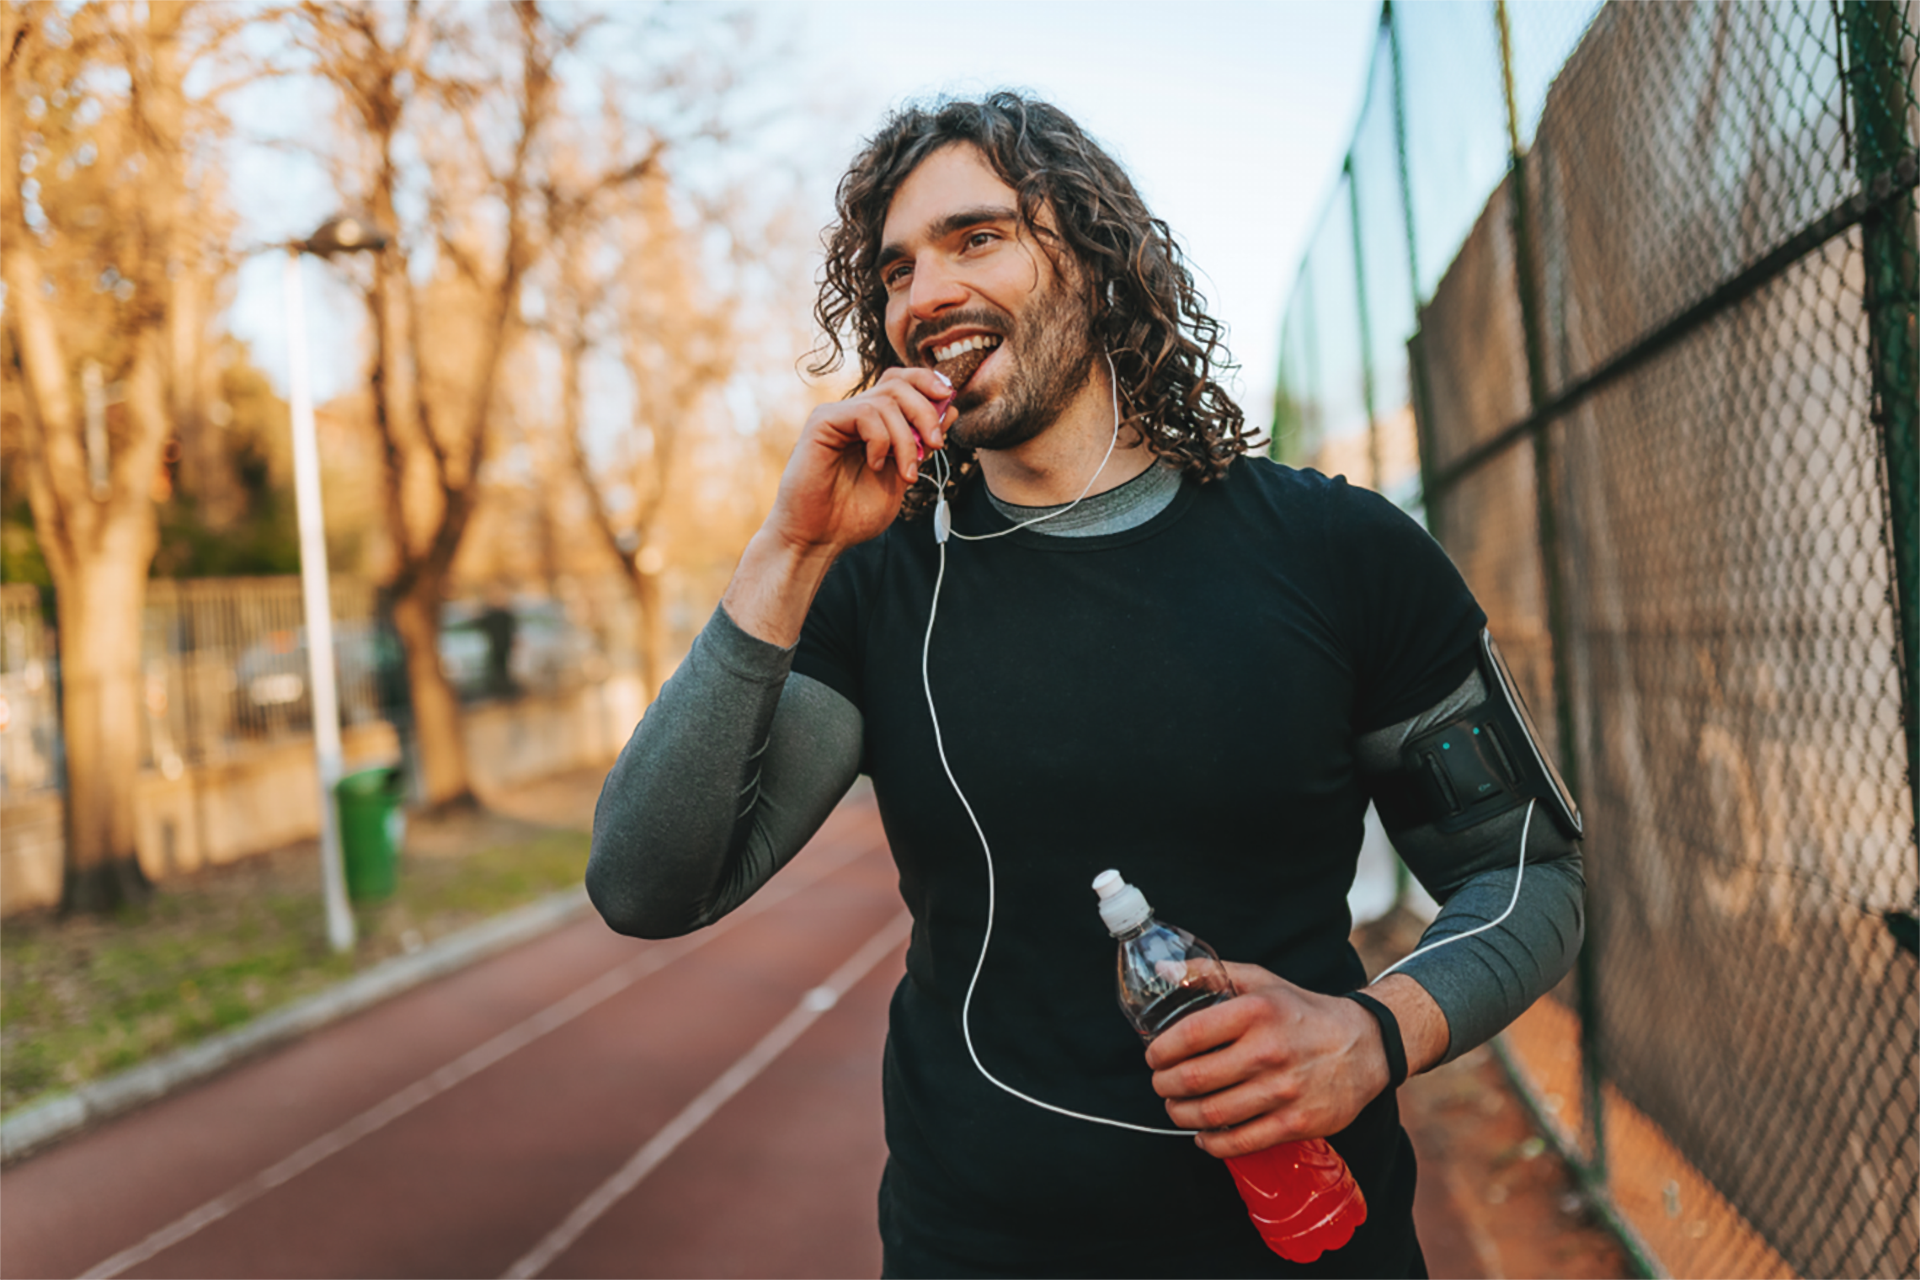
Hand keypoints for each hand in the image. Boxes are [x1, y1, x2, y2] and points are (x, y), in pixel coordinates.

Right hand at [764, 366, 954, 555]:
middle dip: (926, 412)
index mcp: (873, 424)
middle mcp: (854, 414)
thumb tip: (949, 409)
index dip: (927, 382)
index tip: (948, 397)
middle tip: (936, 445)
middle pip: (898, 384)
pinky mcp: (822, 422)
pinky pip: (864, 412)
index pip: (901, 382)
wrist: (819, 538)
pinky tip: (875, 465)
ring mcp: (837, 416)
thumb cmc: (853, 515)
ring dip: (906, 439)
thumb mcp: (902, 475)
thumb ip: (922, 444)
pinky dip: (880, 440)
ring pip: (885, 400)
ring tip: (906, 473)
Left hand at [1144, 962, 1388, 1158]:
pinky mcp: (1297, 1123)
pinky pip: (1240, 1142)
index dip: (1160, 1051)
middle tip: (1161, 1084)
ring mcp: (1283, 1091)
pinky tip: (1203, 1136)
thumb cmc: (1302, 1012)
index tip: (1154, 1057)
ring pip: (1212, 1114)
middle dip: (1164, 1086)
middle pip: (1193, 1079)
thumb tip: (1163, 972)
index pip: (1189, 1035)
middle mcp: (1268, 1051)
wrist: (1364, 1046)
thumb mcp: (1261, 981)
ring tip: (1176, 1108)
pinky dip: (1212, 1143)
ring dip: (1181, 1115)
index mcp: (1256, 1012)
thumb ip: (1209, 973)